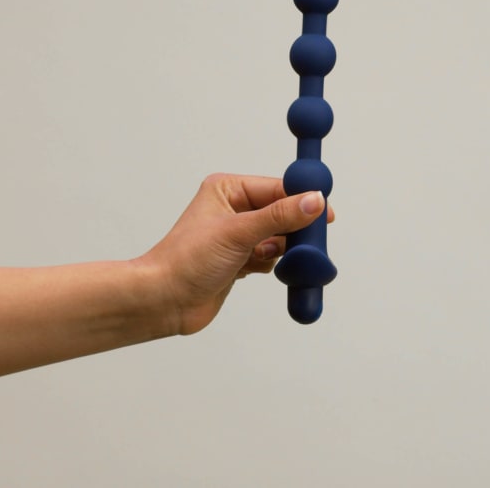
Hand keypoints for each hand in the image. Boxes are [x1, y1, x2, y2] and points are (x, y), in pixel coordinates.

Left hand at [139, 173, 333, 334]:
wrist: (164, 301)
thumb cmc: (186, 260)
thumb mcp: (238, 233)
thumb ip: (279, 216)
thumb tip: (314, 201)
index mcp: (227, 189)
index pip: (276, 188)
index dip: (302, 199)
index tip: (326, 211)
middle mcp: (233, 209)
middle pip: (282, 212)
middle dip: (293, 229)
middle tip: (306, 243)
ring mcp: (236, 236)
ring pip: (279, 237)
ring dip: (281, 250)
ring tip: (264, 258)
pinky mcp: (239, 260)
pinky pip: (270, 257)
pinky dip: (271, 264)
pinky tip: (256, 270)